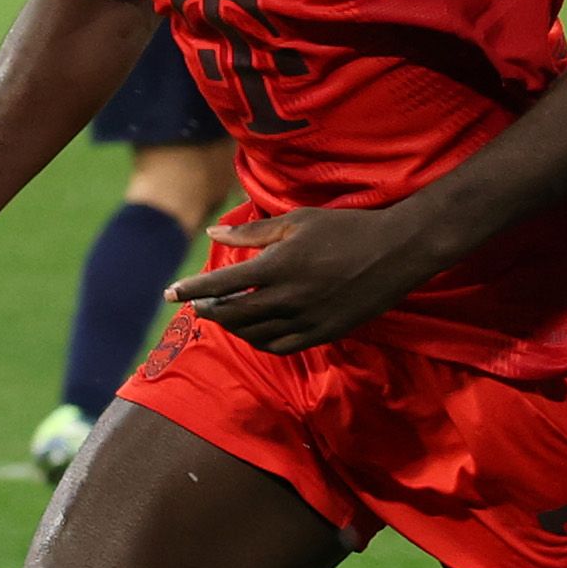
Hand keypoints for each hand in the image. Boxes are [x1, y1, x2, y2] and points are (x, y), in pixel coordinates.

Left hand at [167, 204, 445, 354]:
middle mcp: (289, 298)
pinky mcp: (324, 333)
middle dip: (209, 310)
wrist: (396, 252)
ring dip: (233, 328)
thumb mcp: (297, 221)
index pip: (222, 283)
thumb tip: (213, 232)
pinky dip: (260, 342)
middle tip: (196, 305)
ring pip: (255, 335)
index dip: (192, 289)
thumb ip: (253, 232)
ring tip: (223, 316)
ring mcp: (307, 320)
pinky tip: (254, 332)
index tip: (170, 292)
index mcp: (279, 266)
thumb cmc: (344, 228)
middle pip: (234, 314)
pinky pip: (282, 346)